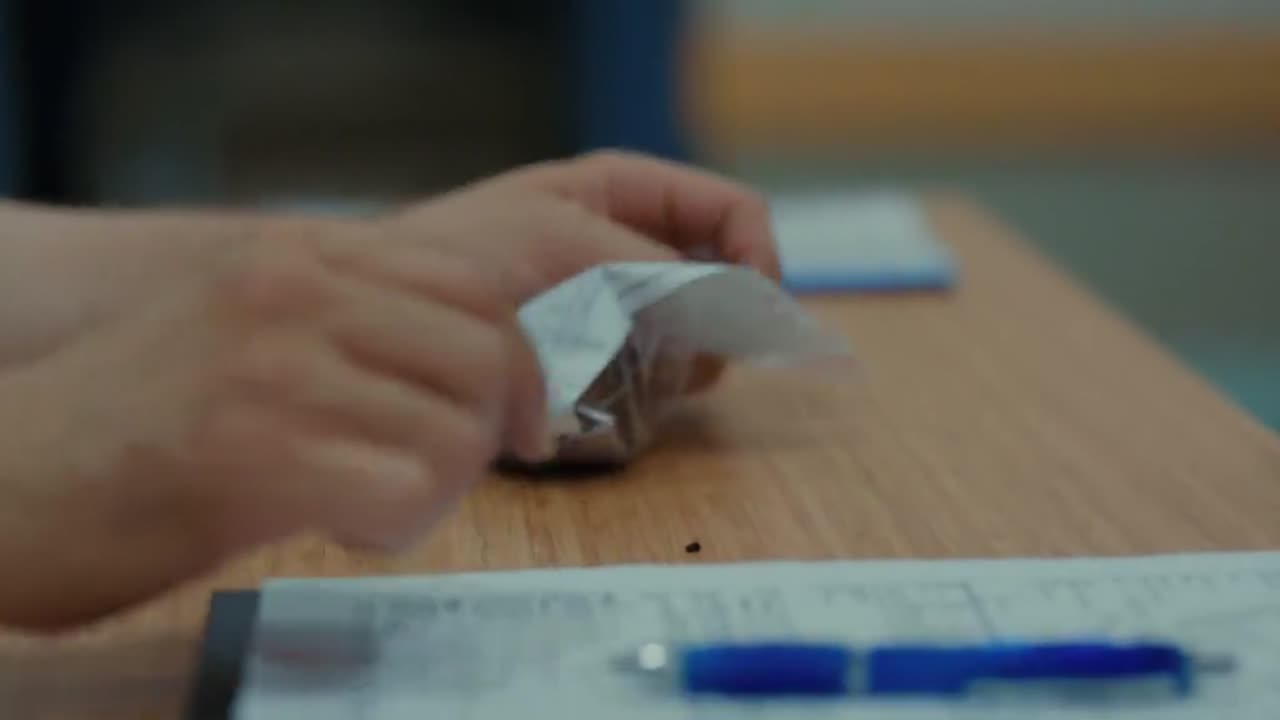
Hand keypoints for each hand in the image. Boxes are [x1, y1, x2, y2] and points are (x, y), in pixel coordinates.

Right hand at [0, 225, 545, 629]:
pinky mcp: (249, 448)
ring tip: (369, 504)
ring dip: (437, 490)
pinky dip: (399, 526)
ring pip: (457, 430)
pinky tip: (347, 528)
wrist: (5, 477)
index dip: (525, 365)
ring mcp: (272, 362)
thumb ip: (361, 324)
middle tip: (439, 476)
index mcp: (305, 250)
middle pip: (488, 355)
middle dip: (489, 433)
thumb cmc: (141, 419)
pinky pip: (405, 491)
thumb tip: (485, 365)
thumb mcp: (256, 327)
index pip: (479, 287)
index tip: (526, 424)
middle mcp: (295, 288)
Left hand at [389, 150, 780, 387]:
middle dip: (712, 327)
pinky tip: (589, 404)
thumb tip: (734, 307)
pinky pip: (651, 395)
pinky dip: (638, 405)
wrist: (387, 317)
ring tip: (613, 378)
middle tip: (675, 357)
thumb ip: (653, 262)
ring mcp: (618, 320)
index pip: (734, 214)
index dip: (757, 257)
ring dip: (673, 373)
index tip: (752, 310)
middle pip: (723, 292)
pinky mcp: (597, 378)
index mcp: (628, 197)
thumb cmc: (462, 253)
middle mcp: (633, 258)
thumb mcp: (562, 235)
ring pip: (694, 352)